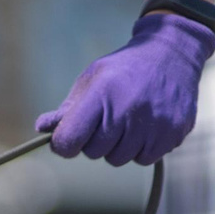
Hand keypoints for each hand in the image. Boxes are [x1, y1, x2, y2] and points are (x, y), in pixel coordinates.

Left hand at [36, 13, 214, 167]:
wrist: (172, 54)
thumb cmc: (124, 69)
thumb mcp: (93, 79)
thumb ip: (67, 108)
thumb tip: (41, 128)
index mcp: (101, 95)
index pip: (68, 141)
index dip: (65, 143)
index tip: (69, 136)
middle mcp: (126, 112)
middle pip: (94, 153)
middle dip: (96, 140)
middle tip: (110, 116)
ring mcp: (152, 125)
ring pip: (118, 159)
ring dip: (119, 145)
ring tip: (130, 118)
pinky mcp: (171, 135)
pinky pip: (143, 159)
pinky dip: (142, 147)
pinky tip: (148, 124)